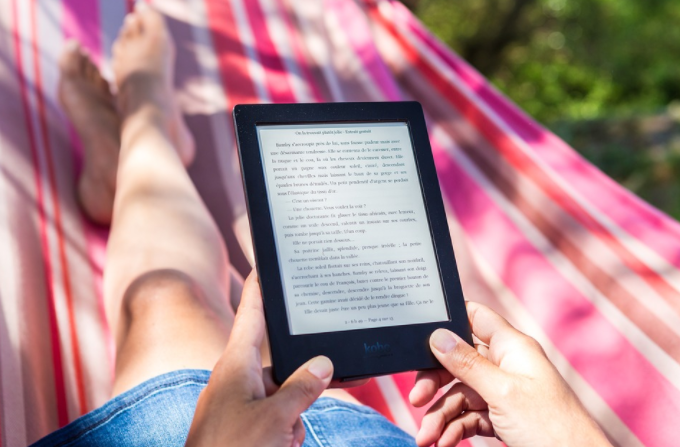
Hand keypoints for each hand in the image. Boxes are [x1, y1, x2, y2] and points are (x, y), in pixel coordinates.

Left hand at [185, 271, 332, 446]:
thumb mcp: (274, 419)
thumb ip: (302, 388)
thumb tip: (322, 364)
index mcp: (236, 366)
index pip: (252, 314)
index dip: (261, 287)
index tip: (266, 262)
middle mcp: (238, 380)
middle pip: (283, 365)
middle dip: (299, 389)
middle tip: (301, 406)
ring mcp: (242, 406)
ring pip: (286, 398)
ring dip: (292, 420)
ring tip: (278, 442)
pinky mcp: (247, 428)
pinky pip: (279, 420)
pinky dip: (286, 434)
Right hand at [409, 302, 611, 446]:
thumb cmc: (550, 427)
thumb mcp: (502, 392)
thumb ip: (467, 362)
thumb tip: (438, 335)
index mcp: (512, 346)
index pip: (475, 317)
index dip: (448, 321)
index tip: (420, 335)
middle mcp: (507, 365)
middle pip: (459, 361)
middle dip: (435, 382)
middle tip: (417, 400)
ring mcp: (504, 392)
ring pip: (460, 394)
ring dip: (440, 415)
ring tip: (426, 439)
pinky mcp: (503, 416)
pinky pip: (469, 416)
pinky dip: (454, 429)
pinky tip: (443, 443)